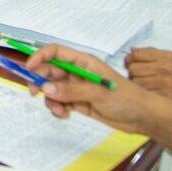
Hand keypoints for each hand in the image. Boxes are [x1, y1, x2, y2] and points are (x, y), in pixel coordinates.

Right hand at [25, 44, 171, 149]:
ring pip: (52, 89)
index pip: (55, 52)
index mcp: (82, 62)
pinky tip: (65, 115)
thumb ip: (70, 90)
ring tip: (60, 111)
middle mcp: (76, 72)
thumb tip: (45, 88)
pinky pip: (59, 102)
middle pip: (49, 71)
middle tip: (35, 94)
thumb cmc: (125, 98)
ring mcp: (76, 88)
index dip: (40, 57)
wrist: (143, 118)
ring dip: (50, 99)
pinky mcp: (78, 102)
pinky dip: (57, 109)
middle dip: (40, 81)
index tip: (29, 68)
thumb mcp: (98, 92)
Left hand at [126, 48, 171, 104]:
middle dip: (132, 70)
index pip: (137, 55)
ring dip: (136, 82)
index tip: (130, 60)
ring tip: (142, 82)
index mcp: (166, 58)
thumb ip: (152, 52)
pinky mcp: (164, 98)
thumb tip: (132, 51)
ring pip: (136, 82)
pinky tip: (148, 90)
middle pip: (133, 68)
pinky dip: (143, 92)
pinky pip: (144, 93)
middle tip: (136, 72)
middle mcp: (165, 70)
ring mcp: (164, 85)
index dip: (130, 57)